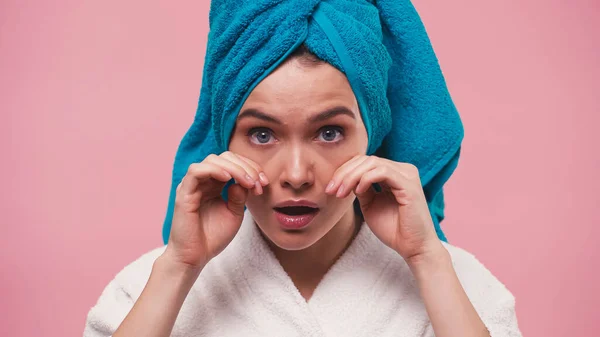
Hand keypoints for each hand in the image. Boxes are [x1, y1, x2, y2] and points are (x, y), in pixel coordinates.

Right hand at [162, 151, 268, 269]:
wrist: (194, 258)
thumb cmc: (212, 237)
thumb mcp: (234, 213)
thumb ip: (240, 195)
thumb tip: (245, 180)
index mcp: (214, 184)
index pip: (233, 163)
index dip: (251, 168)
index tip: (264, 182)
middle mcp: (203, 181)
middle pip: (224, 157)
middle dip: (246, 166)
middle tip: (259, 182)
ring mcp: (192, 185)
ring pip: (212, 160)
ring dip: (234, 168)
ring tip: (248, 182)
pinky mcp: (184, 192)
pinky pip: (196, 171)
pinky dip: (214, 170)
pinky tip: (228, 179)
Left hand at [325, 155, 441, 261]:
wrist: (412, 248)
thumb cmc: (393, 229)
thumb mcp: (370, 205)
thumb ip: (361, 188)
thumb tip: (345, 177)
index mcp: (394, 173)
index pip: (365, 162)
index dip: (344, 171)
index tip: (330, 189)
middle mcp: (402, 170)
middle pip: (366, 159)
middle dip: (344, 173)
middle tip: (331, 190)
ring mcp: (407, 175)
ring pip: (372, 163)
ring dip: (351, 176)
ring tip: (341, 193)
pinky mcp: (409, 185)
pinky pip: (383, 172)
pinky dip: (366, 179)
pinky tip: (358, 192)